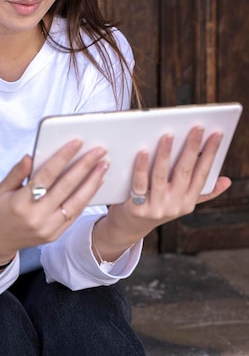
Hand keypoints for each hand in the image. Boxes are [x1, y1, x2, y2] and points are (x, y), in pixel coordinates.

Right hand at [0, 139, 108, 263]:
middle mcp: (36, 217)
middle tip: (99, 151)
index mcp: (20, 203)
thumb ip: (16, 172)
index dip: (63, 157)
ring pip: (76, 203)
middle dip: (85, 166)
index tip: (77, 142)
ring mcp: (48, 228)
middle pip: (66, 187)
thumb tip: (30, 156)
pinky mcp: (55, 235)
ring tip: (103, 166)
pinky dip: (86, 198)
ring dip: (92, 183)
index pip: (46, 175)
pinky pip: (74, 214)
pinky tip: (95, 184)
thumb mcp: (0, 189)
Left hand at [93, 126, 231, 259]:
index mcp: (188, 201)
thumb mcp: (181, 202)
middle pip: (184, 172)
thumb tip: (226, 181)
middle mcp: (175, 205)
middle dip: (192, 148)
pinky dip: (141, 167)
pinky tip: (143, 151)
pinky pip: (140, 183)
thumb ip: (203, 192)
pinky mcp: (137, 207)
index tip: (216, 134)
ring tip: (168, 135)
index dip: (210, 154)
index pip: (203, 174)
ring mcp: (156, 207)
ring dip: (165, 154)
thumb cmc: (156, 205)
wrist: (129, 228)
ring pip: (161, 176)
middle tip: (197, 127)